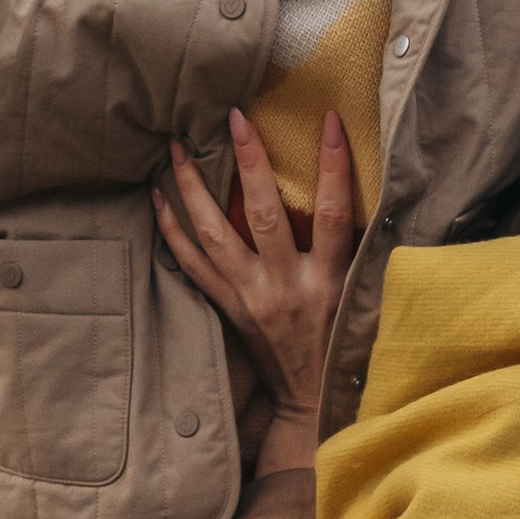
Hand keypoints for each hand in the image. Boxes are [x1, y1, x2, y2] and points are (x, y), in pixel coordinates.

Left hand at [154, 108, 357, 476]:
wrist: (310, 401)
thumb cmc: (343, 344)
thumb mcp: (361, 298)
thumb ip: (356, 252)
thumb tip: (361, 194)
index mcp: (329, 282)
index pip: (334, 213)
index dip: (334, 165)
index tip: (330, 120)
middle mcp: (285, 287)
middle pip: (263, 215)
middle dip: (250, 162)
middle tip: (235, 117)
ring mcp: (249, 298)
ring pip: (213, 235)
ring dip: (193, 189)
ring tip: (177, 148)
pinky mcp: (226, 308)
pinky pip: (191, 264)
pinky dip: (171, 231)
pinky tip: (157, 198)